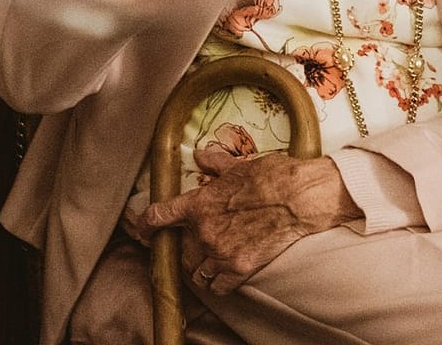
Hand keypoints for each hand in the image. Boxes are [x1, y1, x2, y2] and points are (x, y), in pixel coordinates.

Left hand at [127, 153, 357, 293]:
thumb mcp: (239, 165)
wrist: (300, 197)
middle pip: (182, 250)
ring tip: (211, 261)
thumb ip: (215, 165)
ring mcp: (221, 252)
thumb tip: (200, 156)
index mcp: (200, 203)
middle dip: (188, 247)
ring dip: (202, 267)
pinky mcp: (239, 268)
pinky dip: (218, 283)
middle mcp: (205, 231)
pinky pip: (218, 286)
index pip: (160, 216)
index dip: (146, 224)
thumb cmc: (272, 176)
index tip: (141, 229)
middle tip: (200, 242)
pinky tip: (223, 277)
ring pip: (198, 271)